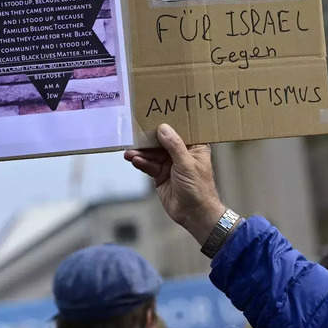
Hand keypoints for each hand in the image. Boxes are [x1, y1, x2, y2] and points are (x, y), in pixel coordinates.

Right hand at [124, 124, 225, 245]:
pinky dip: (142, 163)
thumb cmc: (198, 188)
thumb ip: (174, 146)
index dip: (169, 123)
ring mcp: (171, 164)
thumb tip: (163, 128)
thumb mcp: (186, 164)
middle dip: (149, 140)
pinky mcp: (161, 176)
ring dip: (142, 153)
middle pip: (163, 141)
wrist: (194, 214)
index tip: (154, 114)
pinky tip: (134, 160)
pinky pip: (149, 166)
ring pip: (153, 154)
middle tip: (135, 134)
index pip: (181, 130)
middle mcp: (182, 153)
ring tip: (129, 152)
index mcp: (195, 146)